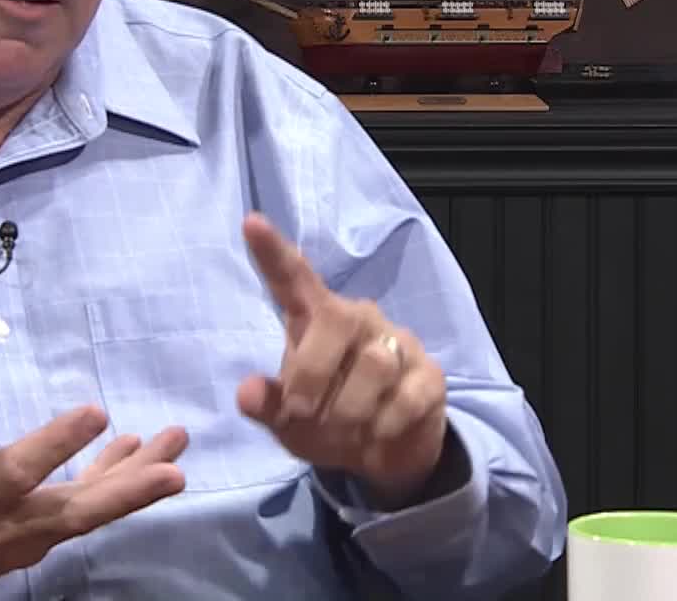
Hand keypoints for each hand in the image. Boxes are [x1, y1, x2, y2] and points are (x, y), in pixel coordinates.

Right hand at [0, 345, 187, 600]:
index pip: (17, 471)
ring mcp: (21, 540)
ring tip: (175, 450)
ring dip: (131, 483)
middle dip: (127, 491)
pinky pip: (80, 514)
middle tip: (173, 469)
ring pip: (86, 514)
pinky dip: (109, 485)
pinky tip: (135, 451)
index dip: (57, 445)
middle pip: (74, 511)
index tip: (98, 413)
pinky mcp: (31, 543)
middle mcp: (2, 524)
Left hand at [236, 212, 447, 508]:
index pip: (294, 277)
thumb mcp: (289, 421)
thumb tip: (247, 395)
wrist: (388, 454)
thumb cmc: (329, 420)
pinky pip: (406, 398)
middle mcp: (358, 319)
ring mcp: (399, 343)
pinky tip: (374, 437)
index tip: (250, 223)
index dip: (273, 252)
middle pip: (337, 320)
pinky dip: (381, 429)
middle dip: (312, 374)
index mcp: (316, 318)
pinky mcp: (430, 376)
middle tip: (300, 414)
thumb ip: (268, 406)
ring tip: (340, 435)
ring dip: (347, 413)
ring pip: (375, 365)